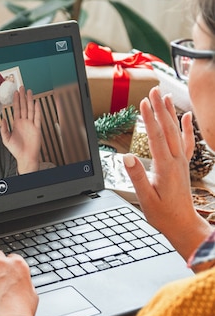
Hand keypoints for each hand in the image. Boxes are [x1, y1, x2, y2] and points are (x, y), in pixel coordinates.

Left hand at [0, 86, 41, 173]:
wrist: (25, 157)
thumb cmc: (16, 149)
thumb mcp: (6, 139)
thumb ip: (3, 129)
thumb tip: (1, 119)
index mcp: (17, 123)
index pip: (16, 109)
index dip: (16, 100)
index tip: (15, 92)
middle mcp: (24, 122)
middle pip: (24, 106)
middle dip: (22, 97)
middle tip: (21, 87)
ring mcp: (31, 124)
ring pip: (30, 109)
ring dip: (30, 100)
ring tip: (29, 91)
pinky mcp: (37, 128)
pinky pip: (37, 118)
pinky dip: (37, 110)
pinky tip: (36, 103)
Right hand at [122, 87, 211, 260]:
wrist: (183, 225)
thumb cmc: (163, 214)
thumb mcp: (145, 199)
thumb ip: (137, 177)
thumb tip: (128, 157)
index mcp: (165, 167)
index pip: (156, 137)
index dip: (149, 119)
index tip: (144, 103)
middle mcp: (176, 161)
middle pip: (167, 129)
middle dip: (159, 108)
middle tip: (153, 90)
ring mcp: (181, 162)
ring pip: (176, 132)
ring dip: (170, 113)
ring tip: (165, 96)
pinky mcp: (183, 165)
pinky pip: (187, 142)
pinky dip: (187, 128)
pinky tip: (186, 116)